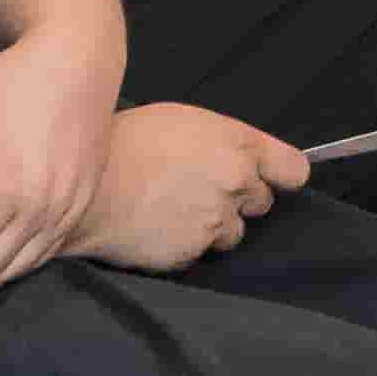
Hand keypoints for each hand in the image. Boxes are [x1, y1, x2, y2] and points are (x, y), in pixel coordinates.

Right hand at [68, 104, 308, 272]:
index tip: (271, 178)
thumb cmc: (124, 144)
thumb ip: (222, 142)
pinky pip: (199, 254)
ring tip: (172, 210)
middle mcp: (235, 183)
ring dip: (212, 226)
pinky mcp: (191, 252)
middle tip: (199, 191)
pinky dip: (184, 246)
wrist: (82, 186)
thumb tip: (241, 159)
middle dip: (238, 200)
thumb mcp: (183, 121)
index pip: (294, 170)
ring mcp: (215, 221)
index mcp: (237, 144)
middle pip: (262, 203)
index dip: (281, 175)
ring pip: (233, 233)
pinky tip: (157, 228)